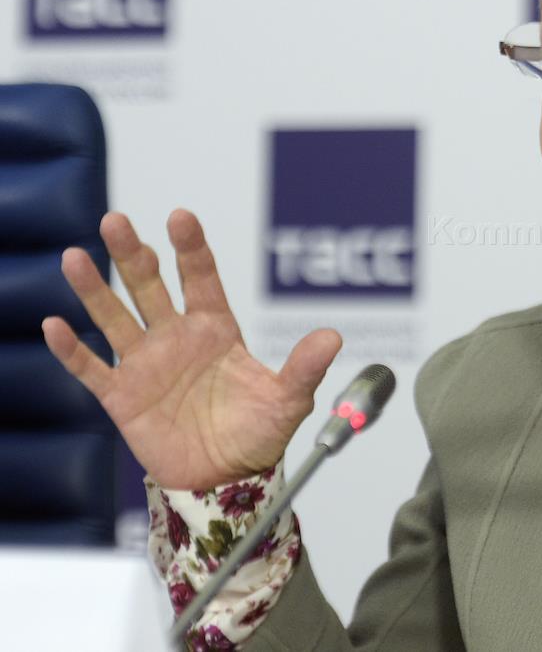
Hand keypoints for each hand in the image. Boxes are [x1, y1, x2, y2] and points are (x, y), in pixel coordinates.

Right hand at [42, 210, 341, 490]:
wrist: (226, 479)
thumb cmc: (257, 433)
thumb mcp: (288, 400)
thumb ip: (304, 368)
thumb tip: (332, 338)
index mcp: (216, 330)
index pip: (202, 279)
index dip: (191, 248)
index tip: (180, 217)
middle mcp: (177, 338)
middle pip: (150, 286)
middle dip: (134, 254)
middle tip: (116, 221)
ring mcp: (146, 364)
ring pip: (115, 317)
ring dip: (95, 289)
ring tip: (76, 257)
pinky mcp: (122, 396)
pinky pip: (91, 368)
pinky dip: (71, 349)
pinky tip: (54, 324)